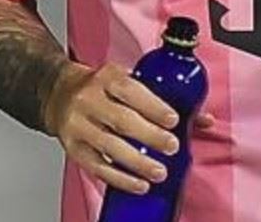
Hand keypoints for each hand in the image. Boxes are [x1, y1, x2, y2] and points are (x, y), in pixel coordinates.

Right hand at [42, 62, 214, 194]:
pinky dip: (119, 178)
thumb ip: (163, 99)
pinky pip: (97, 166)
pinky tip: (138, 184)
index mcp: (106, 78)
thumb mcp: (127, 82)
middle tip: (172, 146)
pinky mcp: (74, 148)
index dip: (152, 106)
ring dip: (137, 162)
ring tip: (159, 171)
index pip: (130, 90)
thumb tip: (202, 119)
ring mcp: (78, 124)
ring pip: (109, 145)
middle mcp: (89, 99)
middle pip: (121, 119)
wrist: (58, 93)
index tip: (172, 119)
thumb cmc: (100, 88)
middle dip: (149, 135)